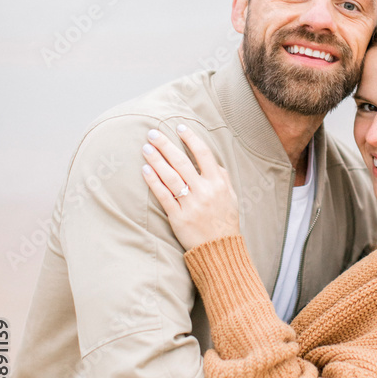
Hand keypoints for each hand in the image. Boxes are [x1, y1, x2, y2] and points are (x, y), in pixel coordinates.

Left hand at [141, 125, 240, 249]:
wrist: (220, 250)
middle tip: (153, 133)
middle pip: (181, 162)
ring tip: (146, 147)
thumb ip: (222, 177)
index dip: (191, 138)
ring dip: (156, 160)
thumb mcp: (231, 197)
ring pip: (170, 177)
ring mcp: (190, 204)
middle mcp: (204, 191)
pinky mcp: (178, 217)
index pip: (203, 154)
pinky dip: (154, 181)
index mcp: (218, 183)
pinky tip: (145, 170)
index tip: (180, 127)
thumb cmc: (225, 221)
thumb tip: (210, 160)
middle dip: (165, 145)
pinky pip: (163, 196)